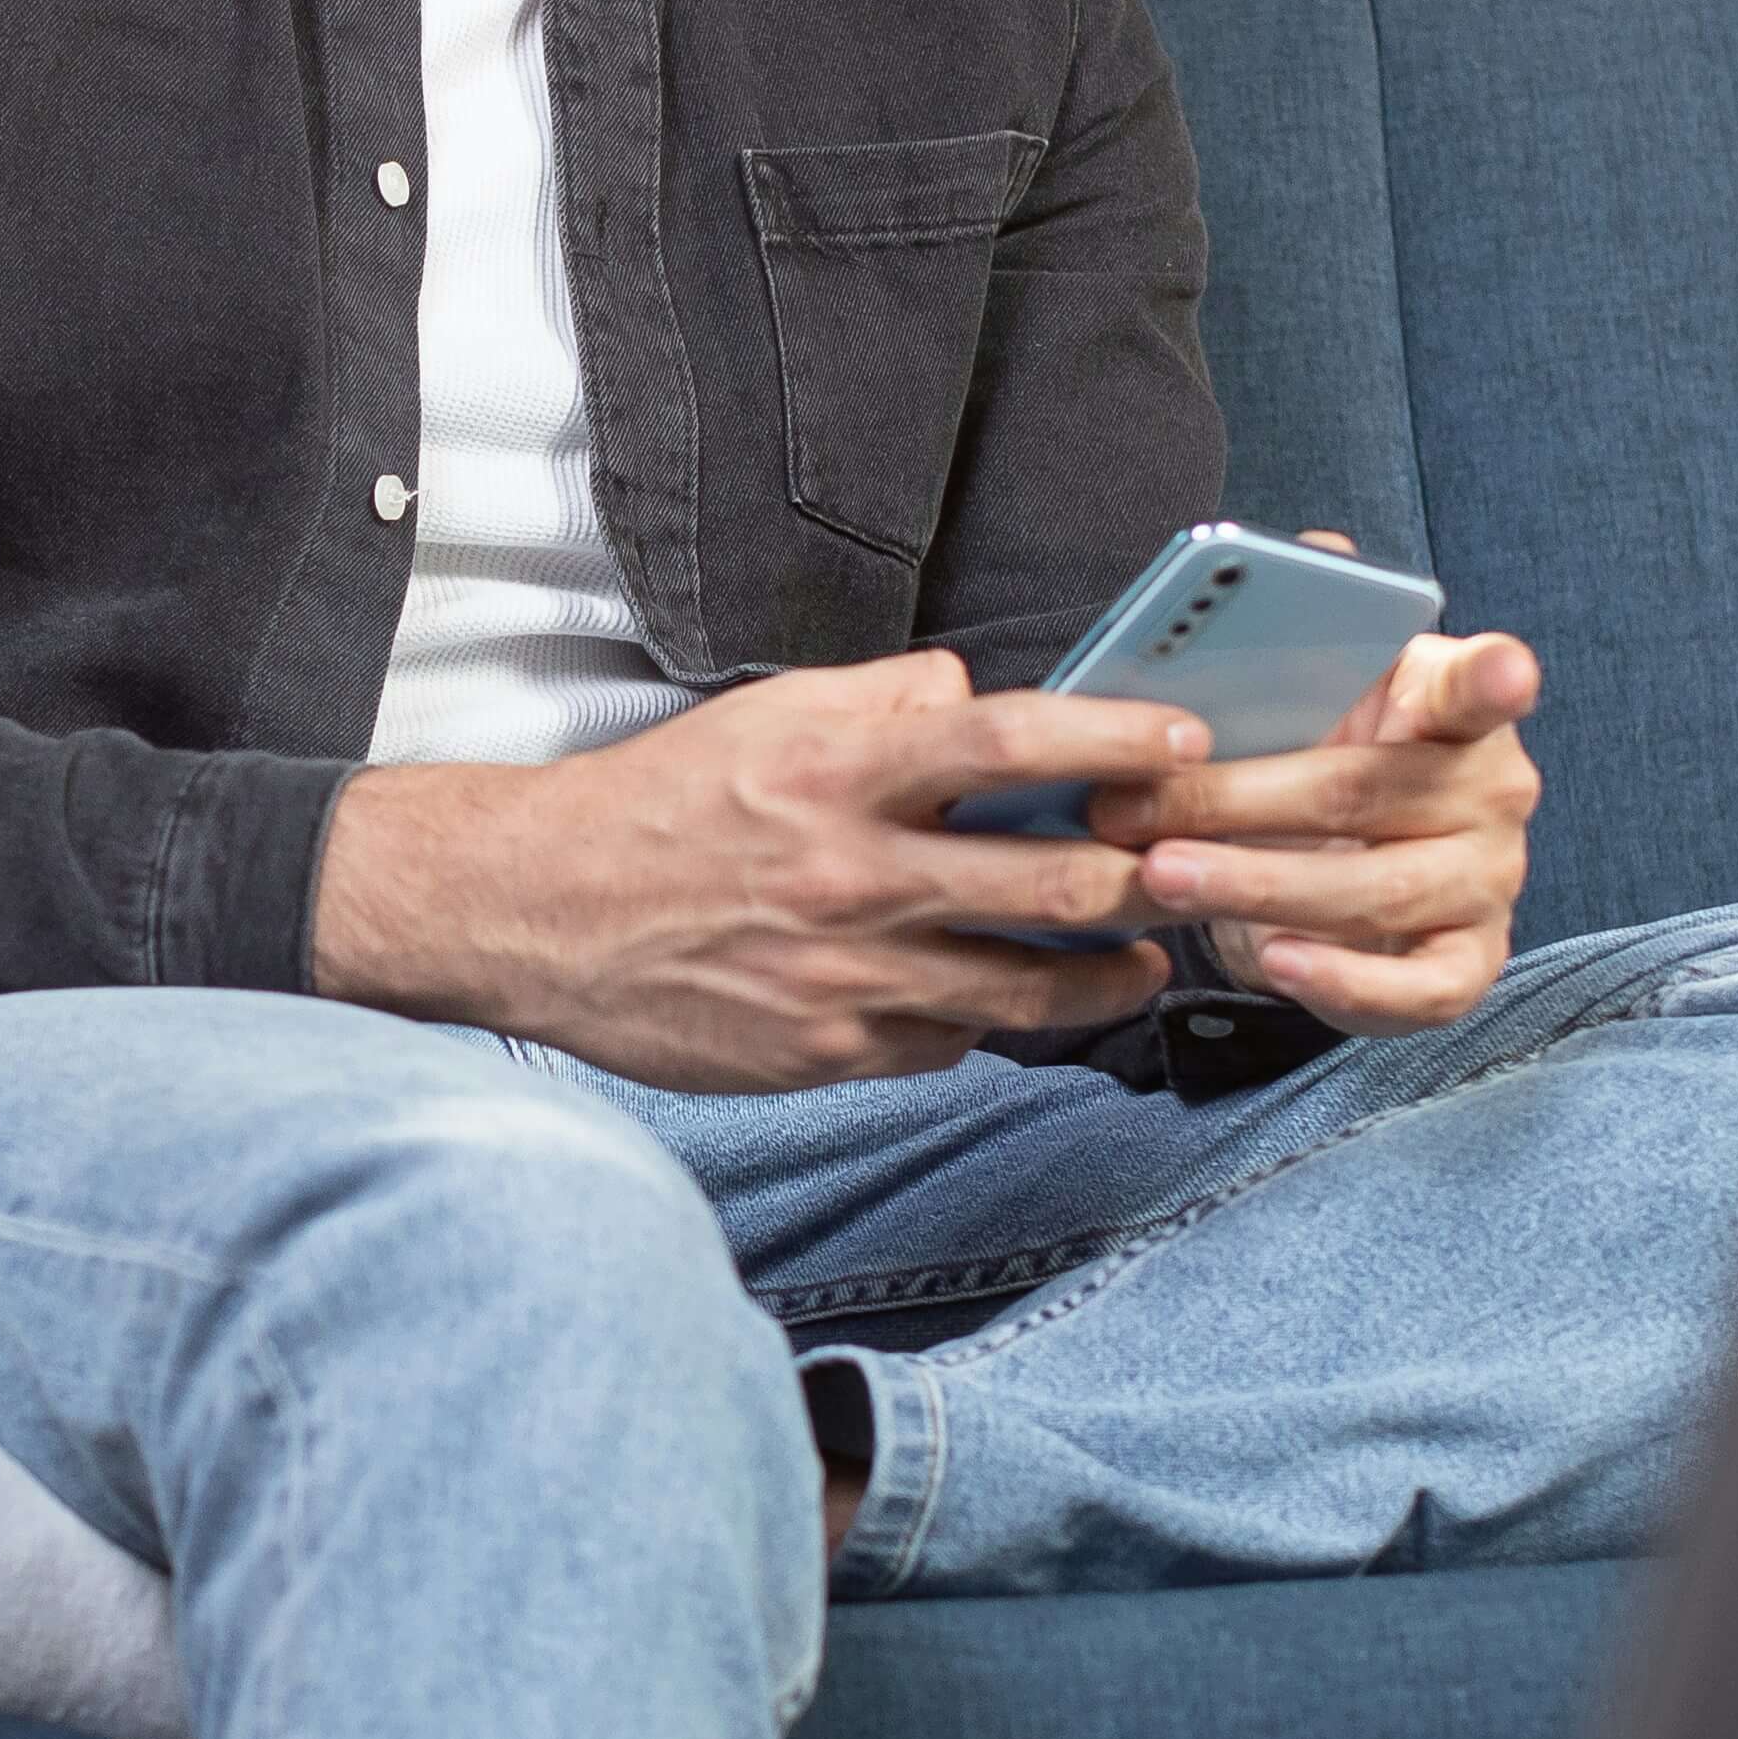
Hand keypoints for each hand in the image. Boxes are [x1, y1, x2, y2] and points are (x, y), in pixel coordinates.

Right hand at [313, 652, 1197, 1087]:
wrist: (540, 915)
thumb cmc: (660, 804)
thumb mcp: (764, 715)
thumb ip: (880, 697)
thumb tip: (971, 687)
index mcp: (840, 771)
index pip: (1009, 740)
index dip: (1114, 736)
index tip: (1188, 737)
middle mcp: (854, 874)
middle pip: (1052, 885)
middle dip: (1147, 882)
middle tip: (1197, 870)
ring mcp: (847, 975)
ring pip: (1026, 990)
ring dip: (1107, 976)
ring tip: (1143, 960)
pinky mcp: (829, 1051)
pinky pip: (950, 1042)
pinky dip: (991, 1021)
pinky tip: (1010, 1002)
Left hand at [1081, 598, 1544, 1037]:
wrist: (1337, 867)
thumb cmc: (1317, 759)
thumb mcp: (1305, 694)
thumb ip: (1307, 631)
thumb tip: (1316, 553)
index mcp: (1453, 701)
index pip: (1486, 682)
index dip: (1495, 678)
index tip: (1502, 670)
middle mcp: (1492, 790)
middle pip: (1367, 791)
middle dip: (1238, 800)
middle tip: (1132, 808)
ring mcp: (1488, 882)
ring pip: (1376, 891)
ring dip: (1256, 886)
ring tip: (1160, 875)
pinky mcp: (1468, 963)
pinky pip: (1416, 989)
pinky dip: (1343, 980)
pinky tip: (1275, 960)